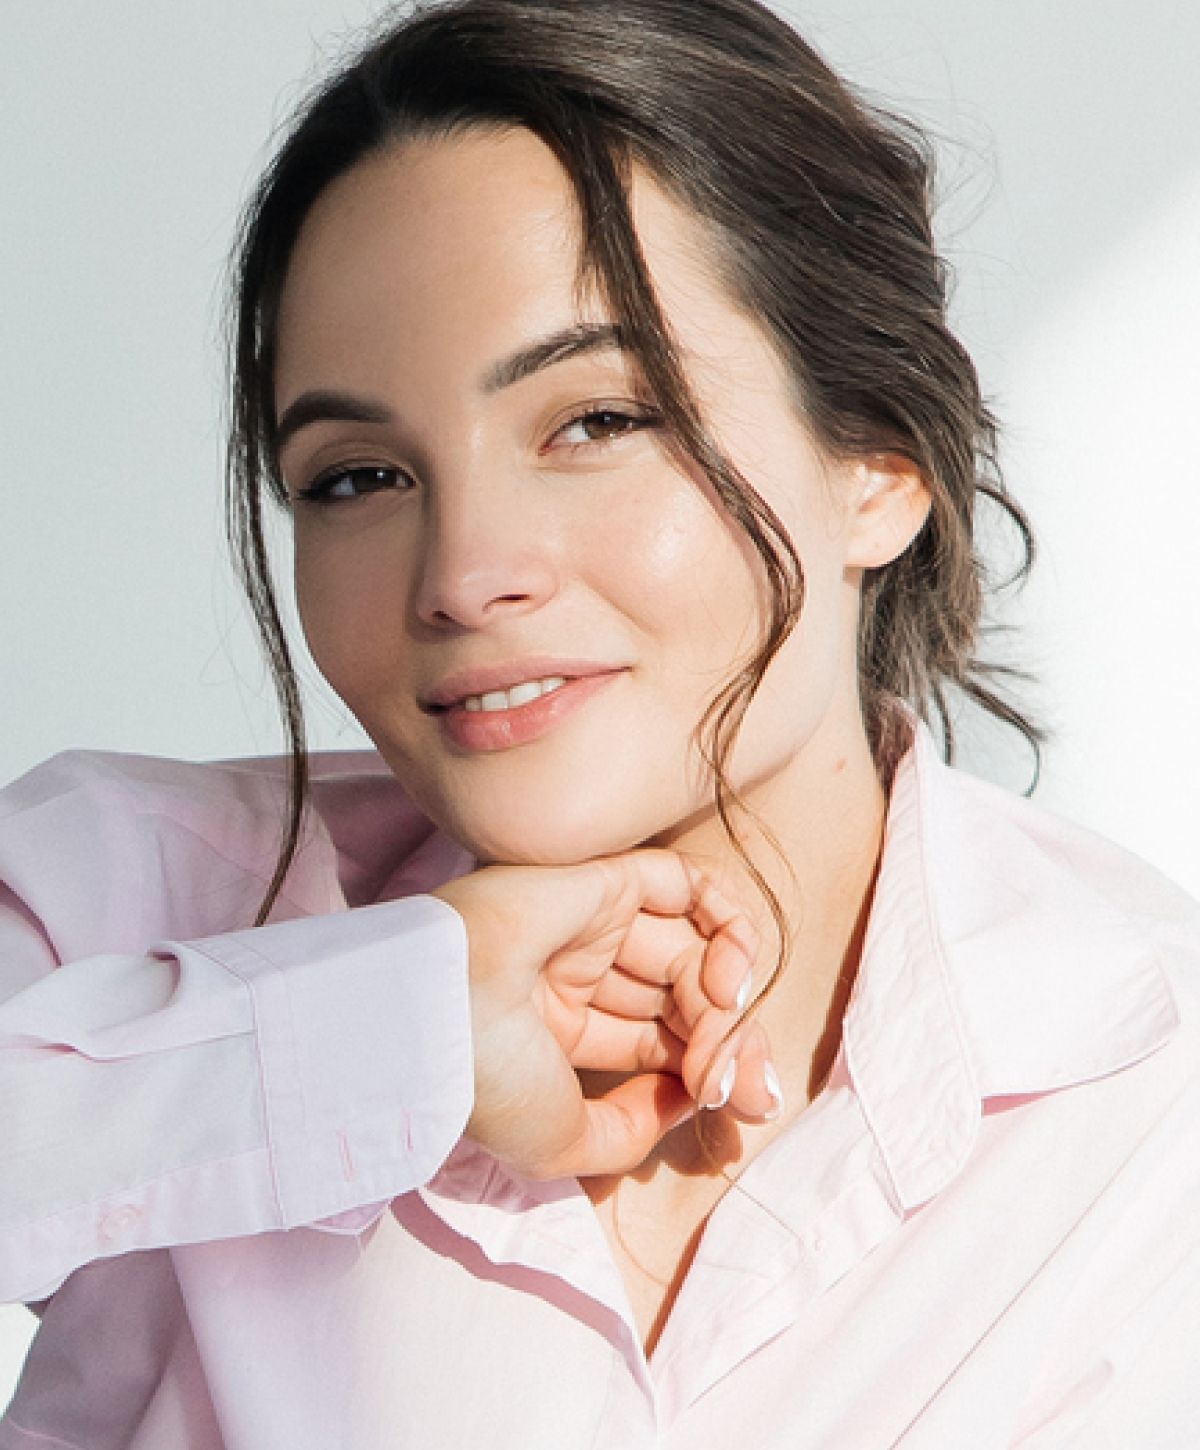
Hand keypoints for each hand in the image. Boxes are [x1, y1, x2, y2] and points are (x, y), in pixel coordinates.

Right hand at [430, 850, 773, 1179]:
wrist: (442, 1007)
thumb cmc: (489, 1081)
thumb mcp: (561, 1142)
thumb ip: (631, 1128)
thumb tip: (690, 1097)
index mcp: (557, 1029)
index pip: (657, 1044)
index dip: (707, 1074)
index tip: (744, 1111)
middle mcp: (578, 973)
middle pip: (684, 1002)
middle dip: (731, 1047)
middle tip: (754, 1092)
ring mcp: (594, 924)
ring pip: (694, 954)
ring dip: (730, 1002)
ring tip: (724, 1040)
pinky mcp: (607, 880)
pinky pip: (690, 888)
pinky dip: (727, 929)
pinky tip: (728, 981)